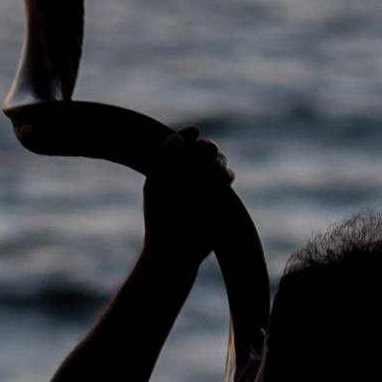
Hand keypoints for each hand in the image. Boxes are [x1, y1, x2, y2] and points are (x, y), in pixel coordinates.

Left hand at [141, 126, 234, 259]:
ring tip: (217, 170)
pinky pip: (226, 178)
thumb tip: (180, 138)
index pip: (180, 141)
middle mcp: (185, 172)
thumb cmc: (159, 218)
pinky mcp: (218, 197)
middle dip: (208, 148)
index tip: (194, 132)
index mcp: (167, 167)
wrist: (176, 249)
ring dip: (219, 161)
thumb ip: (162, 155)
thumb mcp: (155, 183)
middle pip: (202, 148)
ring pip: (217, 162)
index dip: (188, 134)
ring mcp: (202, 184)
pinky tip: (224, 180)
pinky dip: (226, 176)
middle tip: (209, 151)